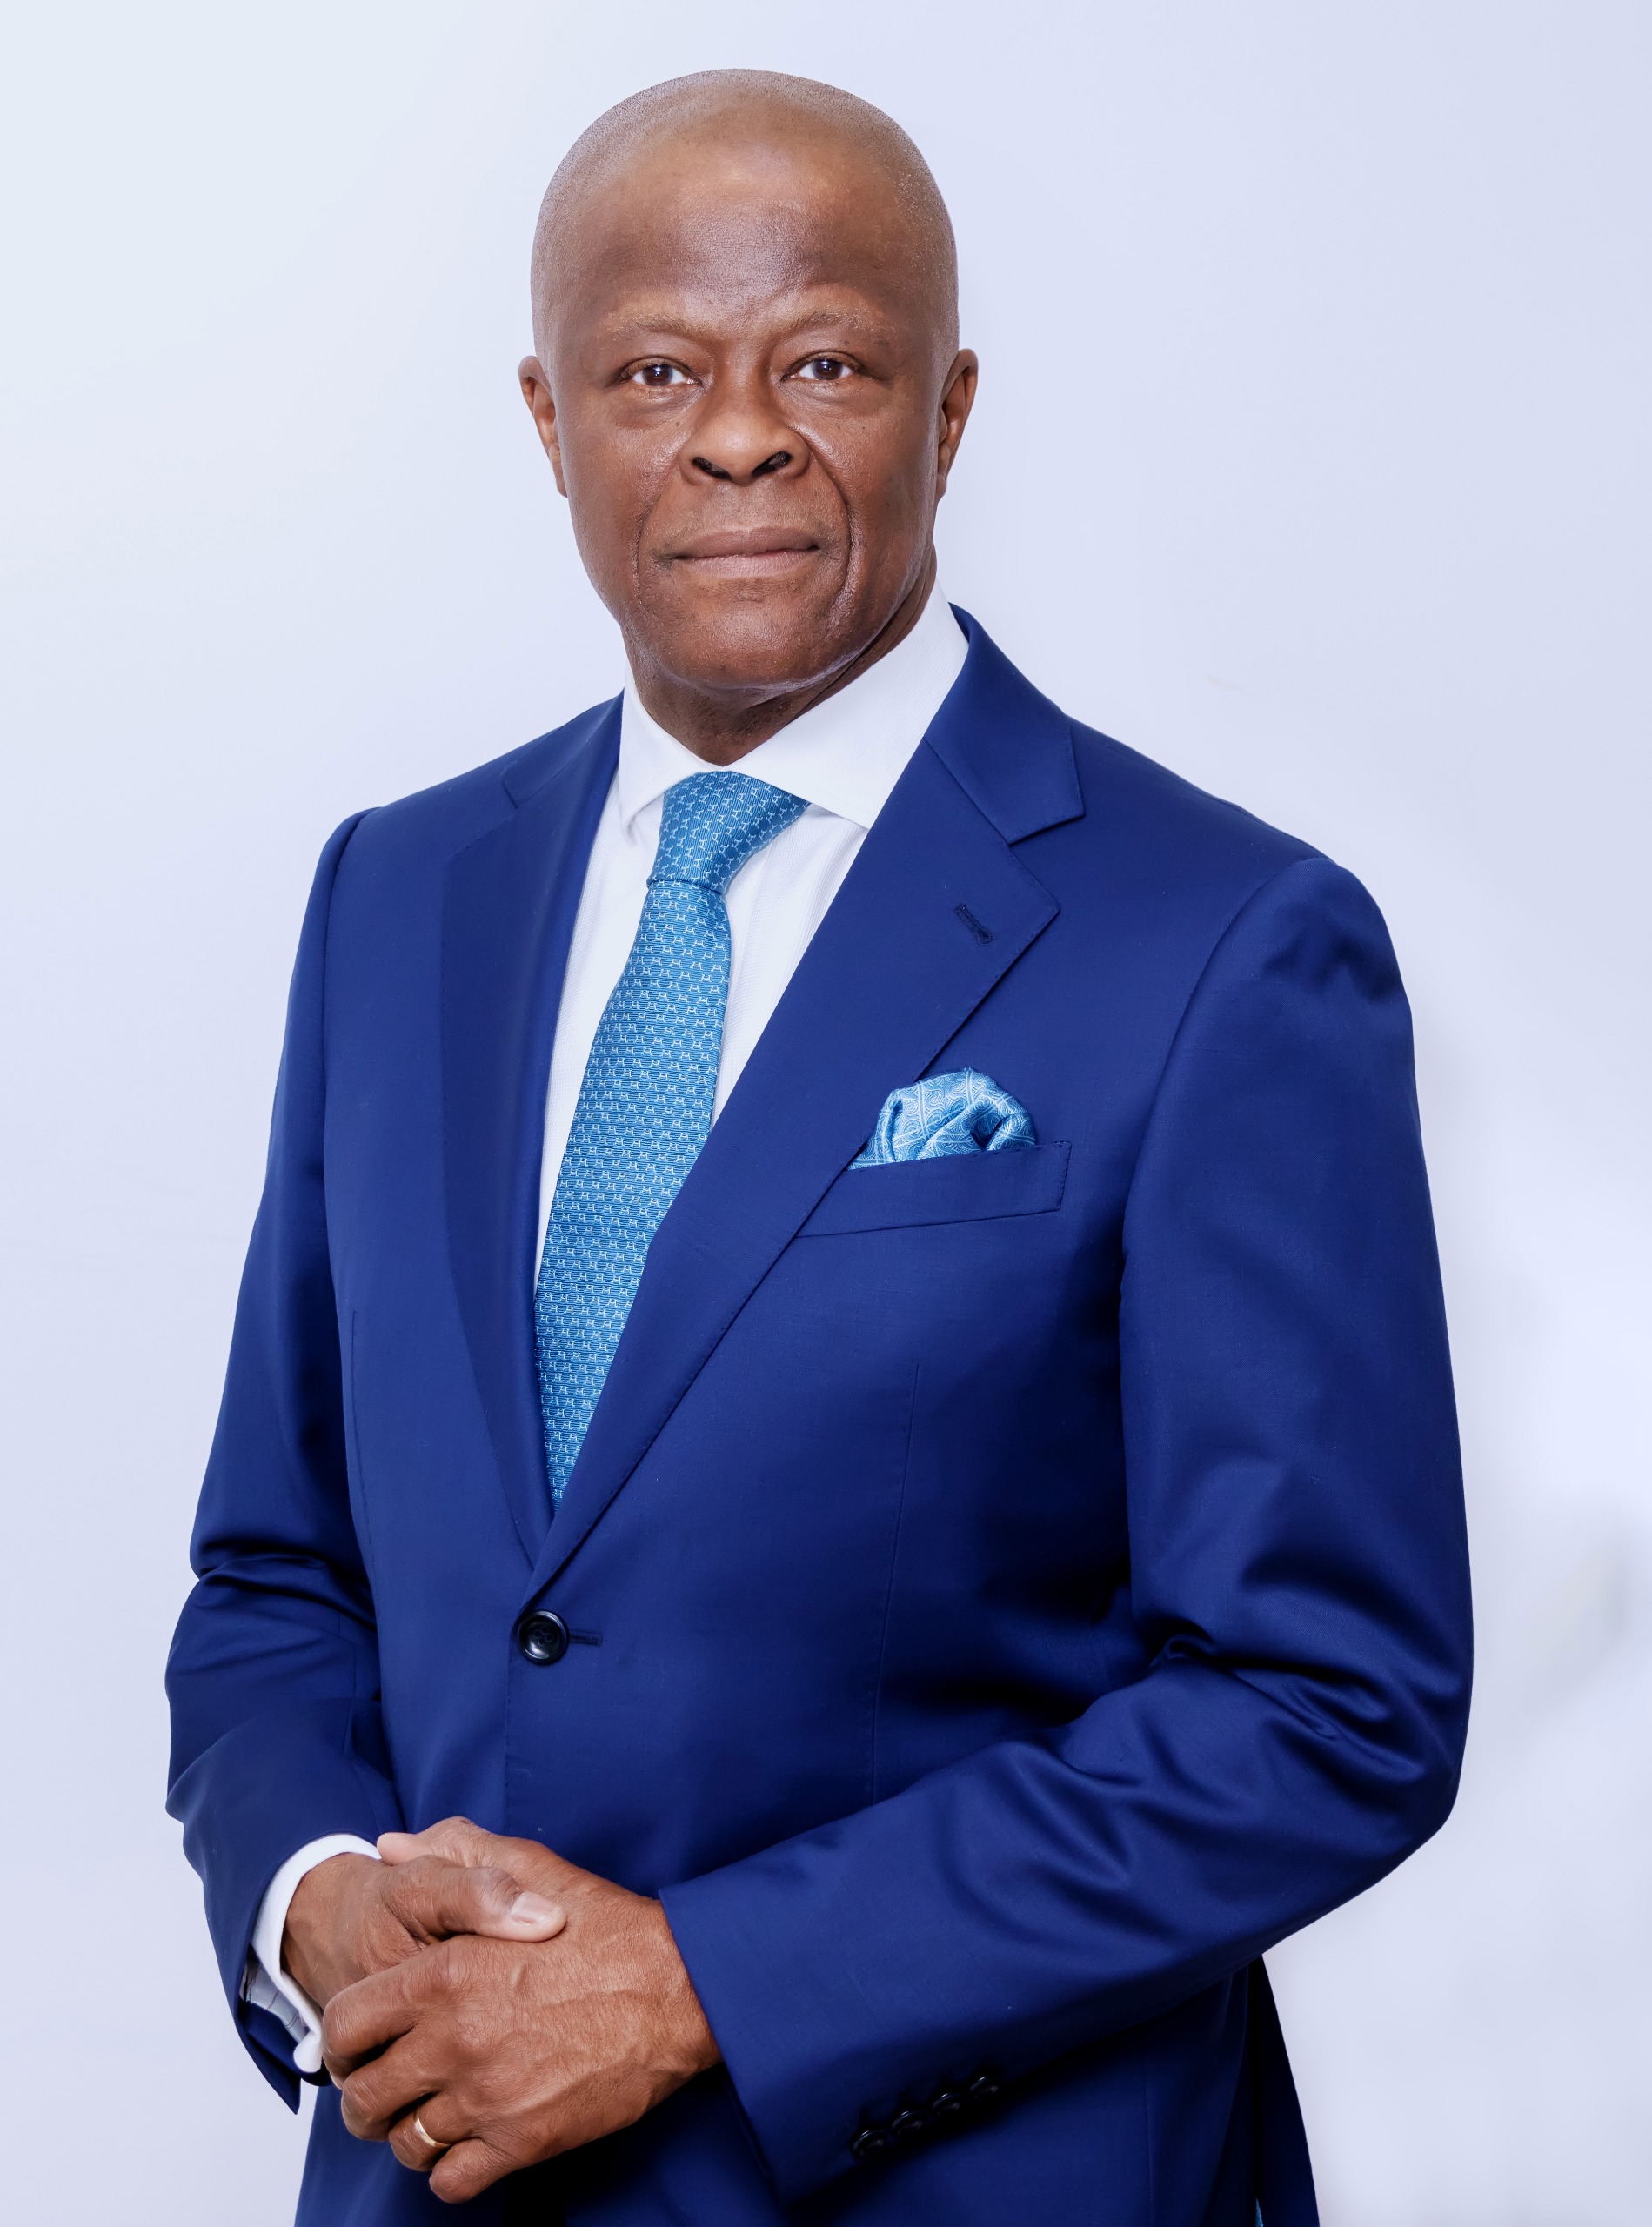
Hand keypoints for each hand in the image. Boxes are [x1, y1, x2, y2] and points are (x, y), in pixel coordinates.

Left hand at [321, 1818, 719, 2202]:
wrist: (679, 1987)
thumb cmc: (607, 1928)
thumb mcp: (529, 1865)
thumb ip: (453, 1852)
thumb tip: (393, 1844)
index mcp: (444, 1974)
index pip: (345, 2026)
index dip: (342, 2043)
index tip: (359, 2048)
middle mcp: (454, 2039)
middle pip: (365, 2099)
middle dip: (368, 2100)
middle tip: (390, 2093)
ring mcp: (487, 2095)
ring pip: (406, 2144)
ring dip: (412, 2134)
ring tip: (433, 2117)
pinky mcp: (524, 2140)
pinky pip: (452, 2181)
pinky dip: (451, 2172)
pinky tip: (470, 2144)